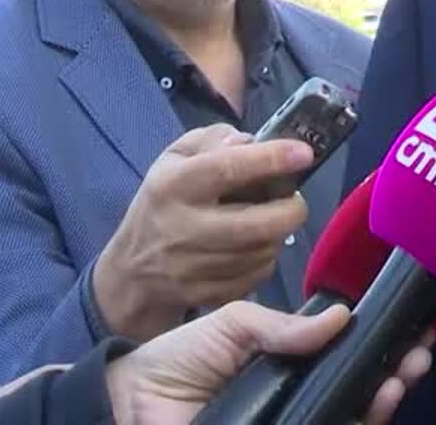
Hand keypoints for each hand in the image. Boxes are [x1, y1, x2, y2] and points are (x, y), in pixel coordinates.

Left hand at [0, 303, 431, 424]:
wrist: (128, 404)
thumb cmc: (178, 360)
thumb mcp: (233, 325)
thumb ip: (282, 325)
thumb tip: (340, 317)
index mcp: (290, 366)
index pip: (349, 357)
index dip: (382, 345)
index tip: (413, 329)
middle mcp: (299, 399)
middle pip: (361, 389)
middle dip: (397, 371)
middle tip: (417, 355)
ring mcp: (293, 422)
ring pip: (352, 416)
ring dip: (385, 398)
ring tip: (401, 377)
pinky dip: (357, 421)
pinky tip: (373, 406)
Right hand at [93, 124, 313, 340]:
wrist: (132, 268)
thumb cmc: (164, 201)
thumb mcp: (176, 157)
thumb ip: (214, 139)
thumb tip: (249, 142)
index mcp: (172, 186)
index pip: (226, 169)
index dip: (270, 160)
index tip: (303, 153)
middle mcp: (180, 229)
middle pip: (253, 225)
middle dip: (289, 211)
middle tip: (296, 200)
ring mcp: (190, 268)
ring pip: (259, 254)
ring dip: (278, 236)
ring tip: (273, 221)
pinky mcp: (203, 295)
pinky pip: (254, 278)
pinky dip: (265, 261)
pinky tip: (256, 247)